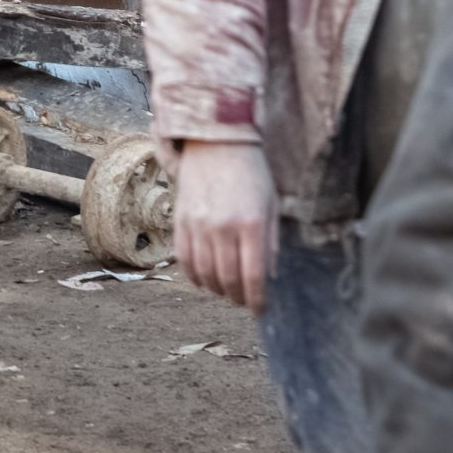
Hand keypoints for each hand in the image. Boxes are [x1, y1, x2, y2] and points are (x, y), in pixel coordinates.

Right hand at [174, 139, 278, 313]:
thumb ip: (271, 242)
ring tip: (226, 290)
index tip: (260, 311)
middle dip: (238, 297)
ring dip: (217, 290)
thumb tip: (269, 277)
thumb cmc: (250, 173)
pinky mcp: (181, 220)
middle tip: (244, 301)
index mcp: (251, 223)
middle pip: (228, 280)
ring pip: (205, 274)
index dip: (257, 300)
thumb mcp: (270, 205)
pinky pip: (184, 260)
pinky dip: (194, 276)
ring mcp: (198, 224)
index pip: (253, 276)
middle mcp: (223, 227)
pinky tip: (205, 278)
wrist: (217, 141)